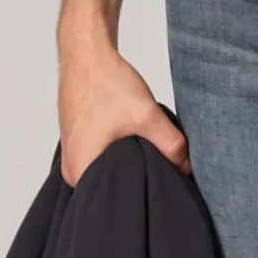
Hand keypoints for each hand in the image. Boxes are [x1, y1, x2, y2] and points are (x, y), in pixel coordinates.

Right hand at [56, 44, 191, 183]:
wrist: (86, 54)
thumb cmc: (105, 82)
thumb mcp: (146, 116)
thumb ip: (170, 144)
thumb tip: (186, 167)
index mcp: (80, 171)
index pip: (113, 203)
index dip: (139, 196)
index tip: (159, 187)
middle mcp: (72, 169)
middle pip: (111, 189)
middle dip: (136, 183)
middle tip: (159, 170)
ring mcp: (73, 156)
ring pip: (108, 173)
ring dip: (129, 166)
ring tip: (147, 155)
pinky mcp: (80, 142)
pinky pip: (102, 159)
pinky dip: (120, 155)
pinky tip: (135, 144)